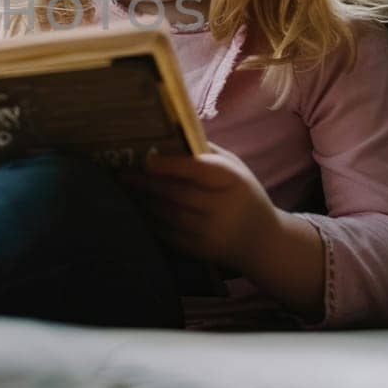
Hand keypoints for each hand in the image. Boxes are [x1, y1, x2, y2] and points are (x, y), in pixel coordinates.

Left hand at [119, 146, 280, 272]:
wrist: (263, 242)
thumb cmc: (243, 195)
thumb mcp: (235, 169)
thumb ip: (206, 152)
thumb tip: (170, 136)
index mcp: (232, 180)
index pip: (196, 170)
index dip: (168, 165)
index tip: (146, 160)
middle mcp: (222, 207)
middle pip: (176, 193)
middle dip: (147, 183)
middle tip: (124, 175)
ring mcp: (211, 231)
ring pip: (168, 214)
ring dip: (146, 201)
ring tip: (130, 190)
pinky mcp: (201, 250)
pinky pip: (168, 234)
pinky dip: (152, 221)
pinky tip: (142, 210)